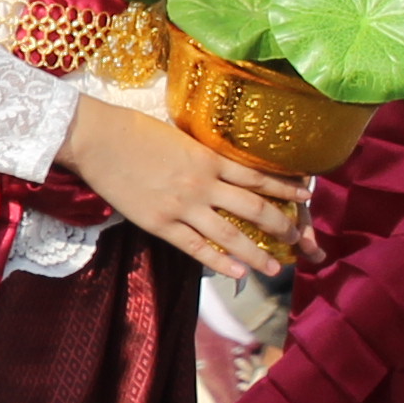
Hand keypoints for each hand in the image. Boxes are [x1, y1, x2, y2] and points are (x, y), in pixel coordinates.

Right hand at [61, 96, 309, 281]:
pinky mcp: (159, 223)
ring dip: (255, 253)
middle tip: (296, 239)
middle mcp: (203, 184)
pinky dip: (218, 261)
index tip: (306, 197)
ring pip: (229, 234)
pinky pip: (194, 246)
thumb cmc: (134, 130)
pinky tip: (235, 272)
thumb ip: (203, 155)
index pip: (258, 177)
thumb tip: (222, 166)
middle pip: (253, 209)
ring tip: (274, 268)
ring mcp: (182, 206)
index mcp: (209, 158)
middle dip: (280, 226)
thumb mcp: (180, 137)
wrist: (97, 139)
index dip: (284, 189)